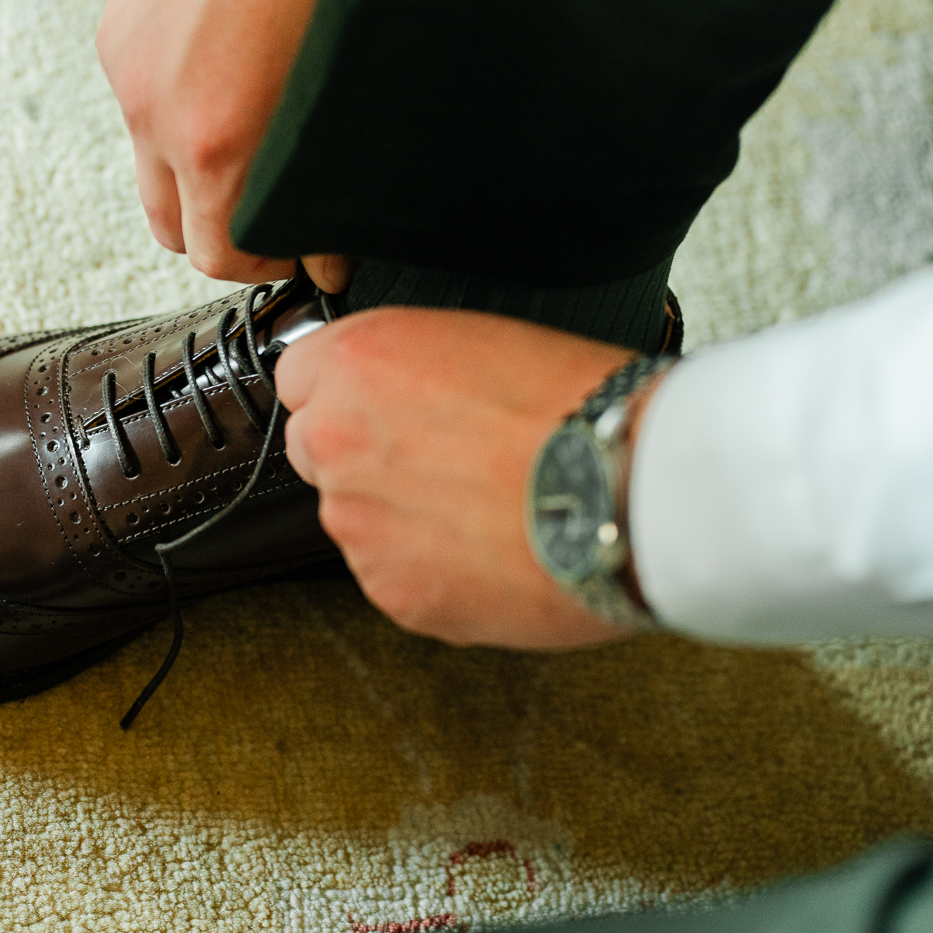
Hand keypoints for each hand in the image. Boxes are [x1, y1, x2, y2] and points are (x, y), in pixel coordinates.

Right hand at [97, 0, 375, 291]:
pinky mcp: (123, 9)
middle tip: (279, 211)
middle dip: (226, 231)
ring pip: (150, 155)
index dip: (270, 263)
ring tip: (254, 137)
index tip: (307, 249)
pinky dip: (180, 101)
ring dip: (196, 168)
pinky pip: (143, 87)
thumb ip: (332, 172)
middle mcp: (155, 105)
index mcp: (216, 137)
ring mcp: (129, 55)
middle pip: (170, 224)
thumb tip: (328, 228)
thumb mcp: (359, 79)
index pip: (219, 256)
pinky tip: (231, 62)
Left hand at [278, 307, 646, 647]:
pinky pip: (397, 577)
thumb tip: (404, 399)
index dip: (347, 392)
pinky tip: (497, 551)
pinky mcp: (392, 592)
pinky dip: (435, 572)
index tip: (381, 405)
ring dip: (404, 518)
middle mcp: (336, 442)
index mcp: (356, 364)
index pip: (301, 376)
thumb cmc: (580, 406)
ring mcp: (357, 525)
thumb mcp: (484, 340)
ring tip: (491, 509)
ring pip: (359, 520)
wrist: (631, 490)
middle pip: (317, 450)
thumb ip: (413, 371)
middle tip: (447, 461)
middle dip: (366, 456)